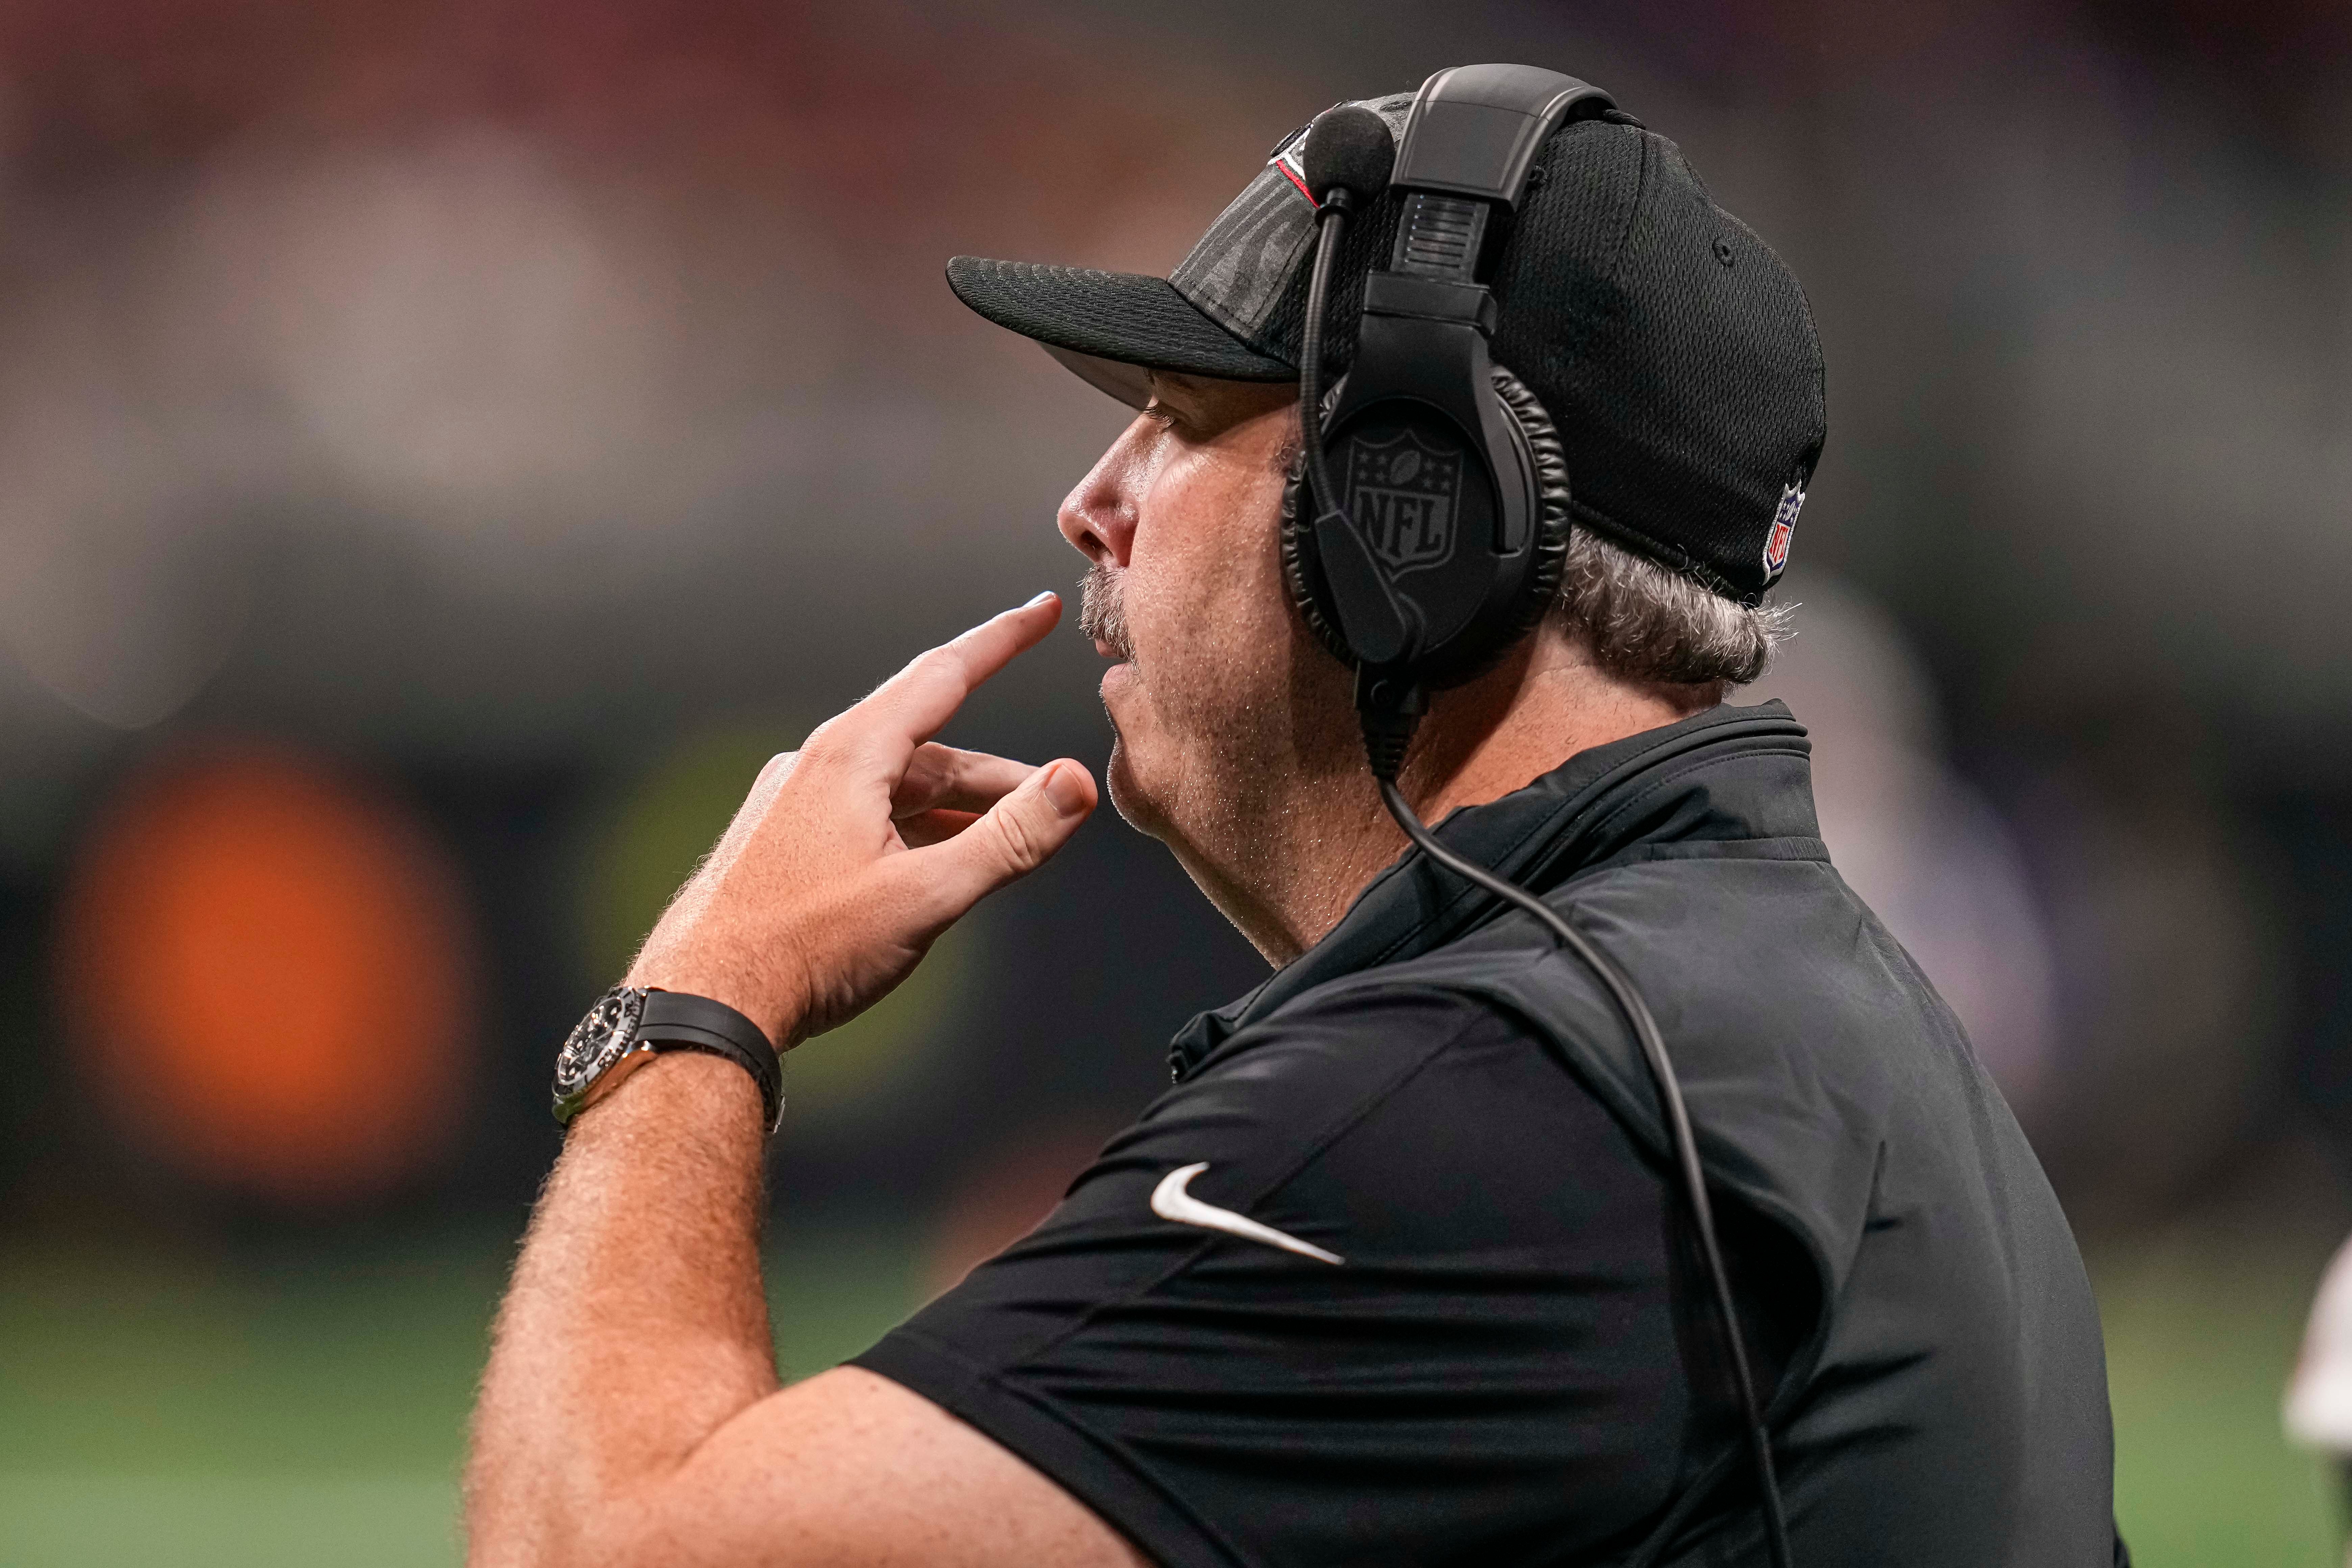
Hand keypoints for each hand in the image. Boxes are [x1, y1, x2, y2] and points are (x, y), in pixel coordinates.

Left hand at [625, 592, 1097, 1049]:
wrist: (704, 1003)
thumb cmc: (804, 948)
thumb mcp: (926, 895)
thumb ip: (1009, 839)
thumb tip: (1074, 784)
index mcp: (850, 754)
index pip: (944, 674)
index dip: (1003, 640)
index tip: (1042, 610)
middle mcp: (817, 765)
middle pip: (930, 748)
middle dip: (998, 776)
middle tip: (1052, 803)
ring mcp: (794, 803)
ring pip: (897, 788)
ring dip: (958, 811)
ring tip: (1005, 843)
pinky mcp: (783, 842)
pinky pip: (866, 816)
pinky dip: (915, 831)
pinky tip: (938, 866)